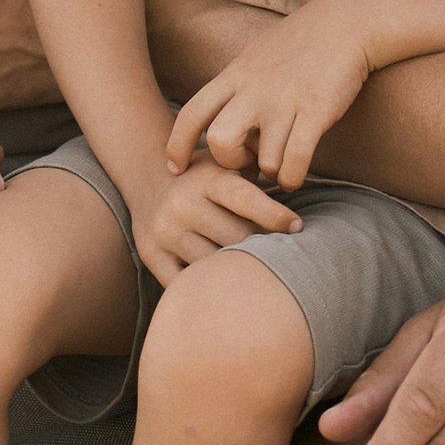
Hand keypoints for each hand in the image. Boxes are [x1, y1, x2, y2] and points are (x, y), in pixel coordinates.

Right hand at [132, 158, 302, 284]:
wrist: (147, 181)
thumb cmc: (204, 177)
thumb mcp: (226, 162)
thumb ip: (258, 163)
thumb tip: (292, 169)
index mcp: (206, 179)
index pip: (244, 199)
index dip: (274, 215)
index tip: (297, 227)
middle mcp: (182, 204)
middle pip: (236, 238)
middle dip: (262, 246)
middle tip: (283, 253)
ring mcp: (165, 232)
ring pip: (215, 263)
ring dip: (239, 268)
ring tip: (259, 269)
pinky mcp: (152, 255)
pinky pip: (188, 281)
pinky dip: (209, 282)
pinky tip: (225, 281)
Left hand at [165, 0, 377, 190]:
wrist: (348, 21)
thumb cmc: (303, 42)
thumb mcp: (256, 57)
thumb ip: (237, 86)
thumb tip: (223, 117)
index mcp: (235, 76)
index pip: (191, 114)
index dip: (176, 146)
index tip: (176, 168)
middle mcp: (254, 90)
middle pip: (219, 143)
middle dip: (232, 162)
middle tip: (249, 162)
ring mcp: (285, 101)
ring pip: (264, 161)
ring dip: (271, 172)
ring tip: (281, 167)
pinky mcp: (317, 111)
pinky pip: (295, 161)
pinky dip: (292, 177)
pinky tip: (296, 173)